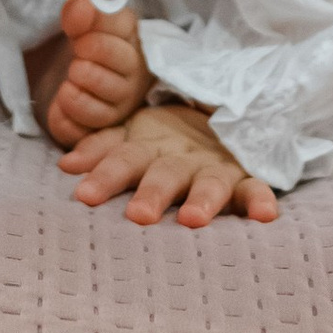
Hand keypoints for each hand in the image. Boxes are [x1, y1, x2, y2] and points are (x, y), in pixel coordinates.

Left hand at [34, 0, 148, 144]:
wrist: (59, 69)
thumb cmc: (79, 42)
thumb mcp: (79, 19)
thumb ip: (81, 10)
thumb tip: (82, 9)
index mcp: (132, 39)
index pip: (121, 29)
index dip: (93, 30)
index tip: (75, 31)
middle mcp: (134, 75)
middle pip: (108, 75)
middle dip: (83, 65)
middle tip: (74, 59)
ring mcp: (120, 106)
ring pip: (97, 110)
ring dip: (72, 93)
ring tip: (67, 83)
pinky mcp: (98, 130)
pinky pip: (79, 132)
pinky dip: (62, 118)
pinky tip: (59, 103)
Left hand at [59, 99, 280, 226]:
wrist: (221, 112)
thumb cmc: (165, 140)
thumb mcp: (134, 137)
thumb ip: (102, 150)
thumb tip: (67, 165)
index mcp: (151, 148)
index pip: (124, 159)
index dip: (105, 176)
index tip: (85, 195)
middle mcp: (183, 158)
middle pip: (165, 173)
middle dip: (153, 193)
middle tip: (137, 215)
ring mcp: (216, 167)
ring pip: (211, 182)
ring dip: (204, 199)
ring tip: (193, 220)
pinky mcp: (246, 176)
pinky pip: (257, 188)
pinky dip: (262, 200)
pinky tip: (265, 216)